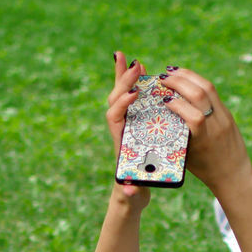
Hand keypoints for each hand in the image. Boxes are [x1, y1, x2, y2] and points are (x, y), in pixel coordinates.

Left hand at [106, 51, 150, 206]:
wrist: (129, 192)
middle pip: (116, 100)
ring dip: (124, 76)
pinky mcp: (132, 121)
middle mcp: (119, 130)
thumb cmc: (132, 192)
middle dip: (124, 82)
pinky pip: (130, 98)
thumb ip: (131, 192)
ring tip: (131, 59)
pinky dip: (131, 81)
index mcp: (119, 142)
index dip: (121, 105)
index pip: (114, 117)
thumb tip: (129, 191)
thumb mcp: (133, 193)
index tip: (133, 95)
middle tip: (137, 67)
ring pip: (121, 95)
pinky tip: (137, 65)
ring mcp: (125, 124)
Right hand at [151, 67, 251, 195]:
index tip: (162, 98)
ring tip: (173, 72)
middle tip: (163, 78)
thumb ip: (176, 135)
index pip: (193, 116)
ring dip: (188, 76)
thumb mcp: (187, 156)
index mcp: (204, 141)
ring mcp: (224, 117)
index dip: (177, 104)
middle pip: (200, 95)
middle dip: (179, 81)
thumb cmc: (204, 169)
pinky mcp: (227, 112)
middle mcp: (216, 126)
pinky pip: (212, 91)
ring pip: (208, 87)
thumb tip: (158, 113)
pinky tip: (185, 79)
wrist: (234, 175)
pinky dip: (197, 81)